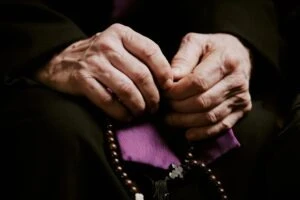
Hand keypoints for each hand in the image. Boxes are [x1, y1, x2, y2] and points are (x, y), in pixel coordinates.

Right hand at [35, 23, 172, 120]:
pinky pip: (108, 101)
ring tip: (142, 112)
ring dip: (138, 106)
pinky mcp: (82, 79)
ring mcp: (93, 62)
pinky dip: (121, 112)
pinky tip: (127, 116)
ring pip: (126, 89)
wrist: (61, 60)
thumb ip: (141, 57)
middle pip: (141, 74)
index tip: (168, 88)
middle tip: (155, 106)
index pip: (151, 51)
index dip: (164, 73)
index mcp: (121, 34)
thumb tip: (168, 80)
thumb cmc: (100, 56)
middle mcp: (107, 44)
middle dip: (153, 95)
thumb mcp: (119, 46)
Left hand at [165, 33, 251, 140]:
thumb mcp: (195, 42)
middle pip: (202, 102)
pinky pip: (221, 126)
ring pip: (209, 117)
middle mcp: (237, 81)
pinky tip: (187, 133)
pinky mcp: (242, 110)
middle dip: (178, 107)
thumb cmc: (212, 48)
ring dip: (186, 121)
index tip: (163, 92)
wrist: (239, 55)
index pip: (198, 82)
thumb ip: (182, 58)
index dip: (177, 91)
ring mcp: (241, 98)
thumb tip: (171, 78)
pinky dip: (202, 133)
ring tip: (169, 119)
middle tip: (163, 106)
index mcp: (226, 61)